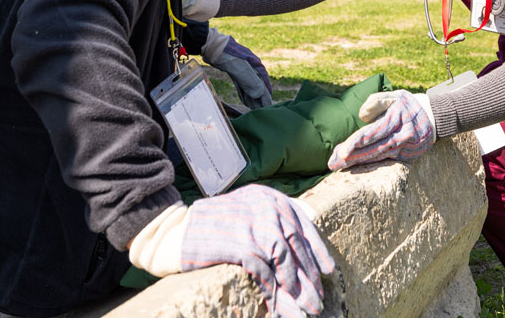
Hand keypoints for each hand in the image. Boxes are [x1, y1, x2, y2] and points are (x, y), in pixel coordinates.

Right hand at [181, 185, 335, 317]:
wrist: (176, 231)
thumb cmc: (212, 225)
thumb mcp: (247, 208)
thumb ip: (271, 217)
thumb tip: (299, 242)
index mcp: (270, 198)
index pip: (303, 225)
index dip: (318, 251)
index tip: (328, 271)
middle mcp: (266, 208)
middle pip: (297, 246)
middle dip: (310, 277)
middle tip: (318, 301)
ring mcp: (254, 225)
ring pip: (286, 262)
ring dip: (297, 290)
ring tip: (305, 310)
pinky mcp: (241, 245)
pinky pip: (265, 274)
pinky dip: (274, 294)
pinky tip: (278, 309)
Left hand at [201, 27, 272, 108]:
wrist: (211, 45)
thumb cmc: (225, 54)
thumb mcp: (238, 67)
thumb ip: (249, 80)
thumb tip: (259, 94)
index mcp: (255, 66)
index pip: (263, 85)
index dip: (266, 97)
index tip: (268, 108)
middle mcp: (251, 68)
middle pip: (257, 87)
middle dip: (259, 100)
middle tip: (261, 114)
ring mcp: (243, 69)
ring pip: (249, 87)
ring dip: (252, 98)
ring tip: (254, 110)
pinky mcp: (234, 71)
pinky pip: (242, 85)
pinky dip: (244, 93)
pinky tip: (245, 101)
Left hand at [327, 90, 435, 170]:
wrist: (435, 117)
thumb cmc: (408, 104)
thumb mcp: (394, 96)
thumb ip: (376, 101)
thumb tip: (362, 116)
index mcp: (396, 119)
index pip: (370, 134)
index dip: (354, 143)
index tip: (340, 151)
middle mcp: (400, 136)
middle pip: (371, 149)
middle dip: (350, 158)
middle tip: (332, 164)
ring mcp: (404, 149)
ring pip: (377, 157)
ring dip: (357, 163)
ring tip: (339, 167)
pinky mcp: (406, 157)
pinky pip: (384, 161)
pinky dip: (370, 163)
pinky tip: (356, 166)